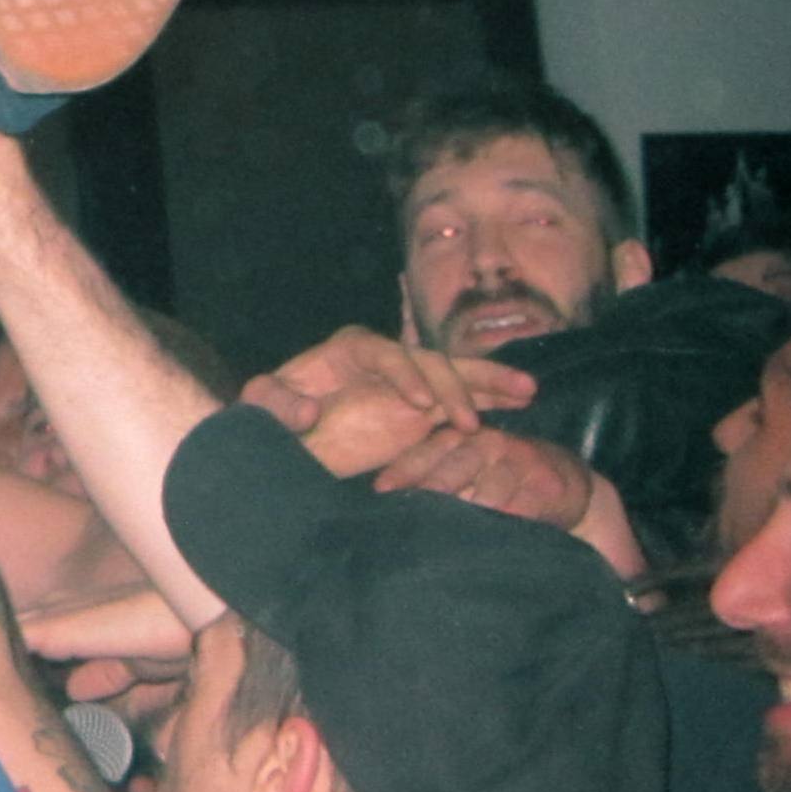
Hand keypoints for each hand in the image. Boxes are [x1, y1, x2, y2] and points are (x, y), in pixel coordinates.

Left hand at [240, 324, 534, 477]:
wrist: (292, 441)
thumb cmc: (274, 420)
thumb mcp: (264, 411)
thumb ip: (276, 405)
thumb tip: (311, 407)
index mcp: (349, 349)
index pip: (384, 353)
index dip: (406, 376)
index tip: (422, 406)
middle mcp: (386, 358)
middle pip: (427, 361)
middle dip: (453, 386)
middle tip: (469, 422)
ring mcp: (409, 380)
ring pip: (454, 374)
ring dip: (489, 383)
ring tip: (526, 392)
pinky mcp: (424, 407)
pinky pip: (461, 399)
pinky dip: (491, 398)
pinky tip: (522, 403)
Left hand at [373, 422, 595, 528]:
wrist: (569, 483)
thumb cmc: (503, 478)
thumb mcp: (469, 468)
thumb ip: (435, 478)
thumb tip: (387, 503)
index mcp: (463, 438)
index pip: (427, 452)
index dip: (403, 470)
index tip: (380, 491)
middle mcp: (489, 444)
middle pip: (455, 467)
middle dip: (433, 489)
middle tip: (411, 512)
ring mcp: (519, 462)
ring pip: (489, 491)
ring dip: (470, 512)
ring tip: (448, 534)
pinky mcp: (546, 485)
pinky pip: (522, 508)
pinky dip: (505, 525)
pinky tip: (491, 541)